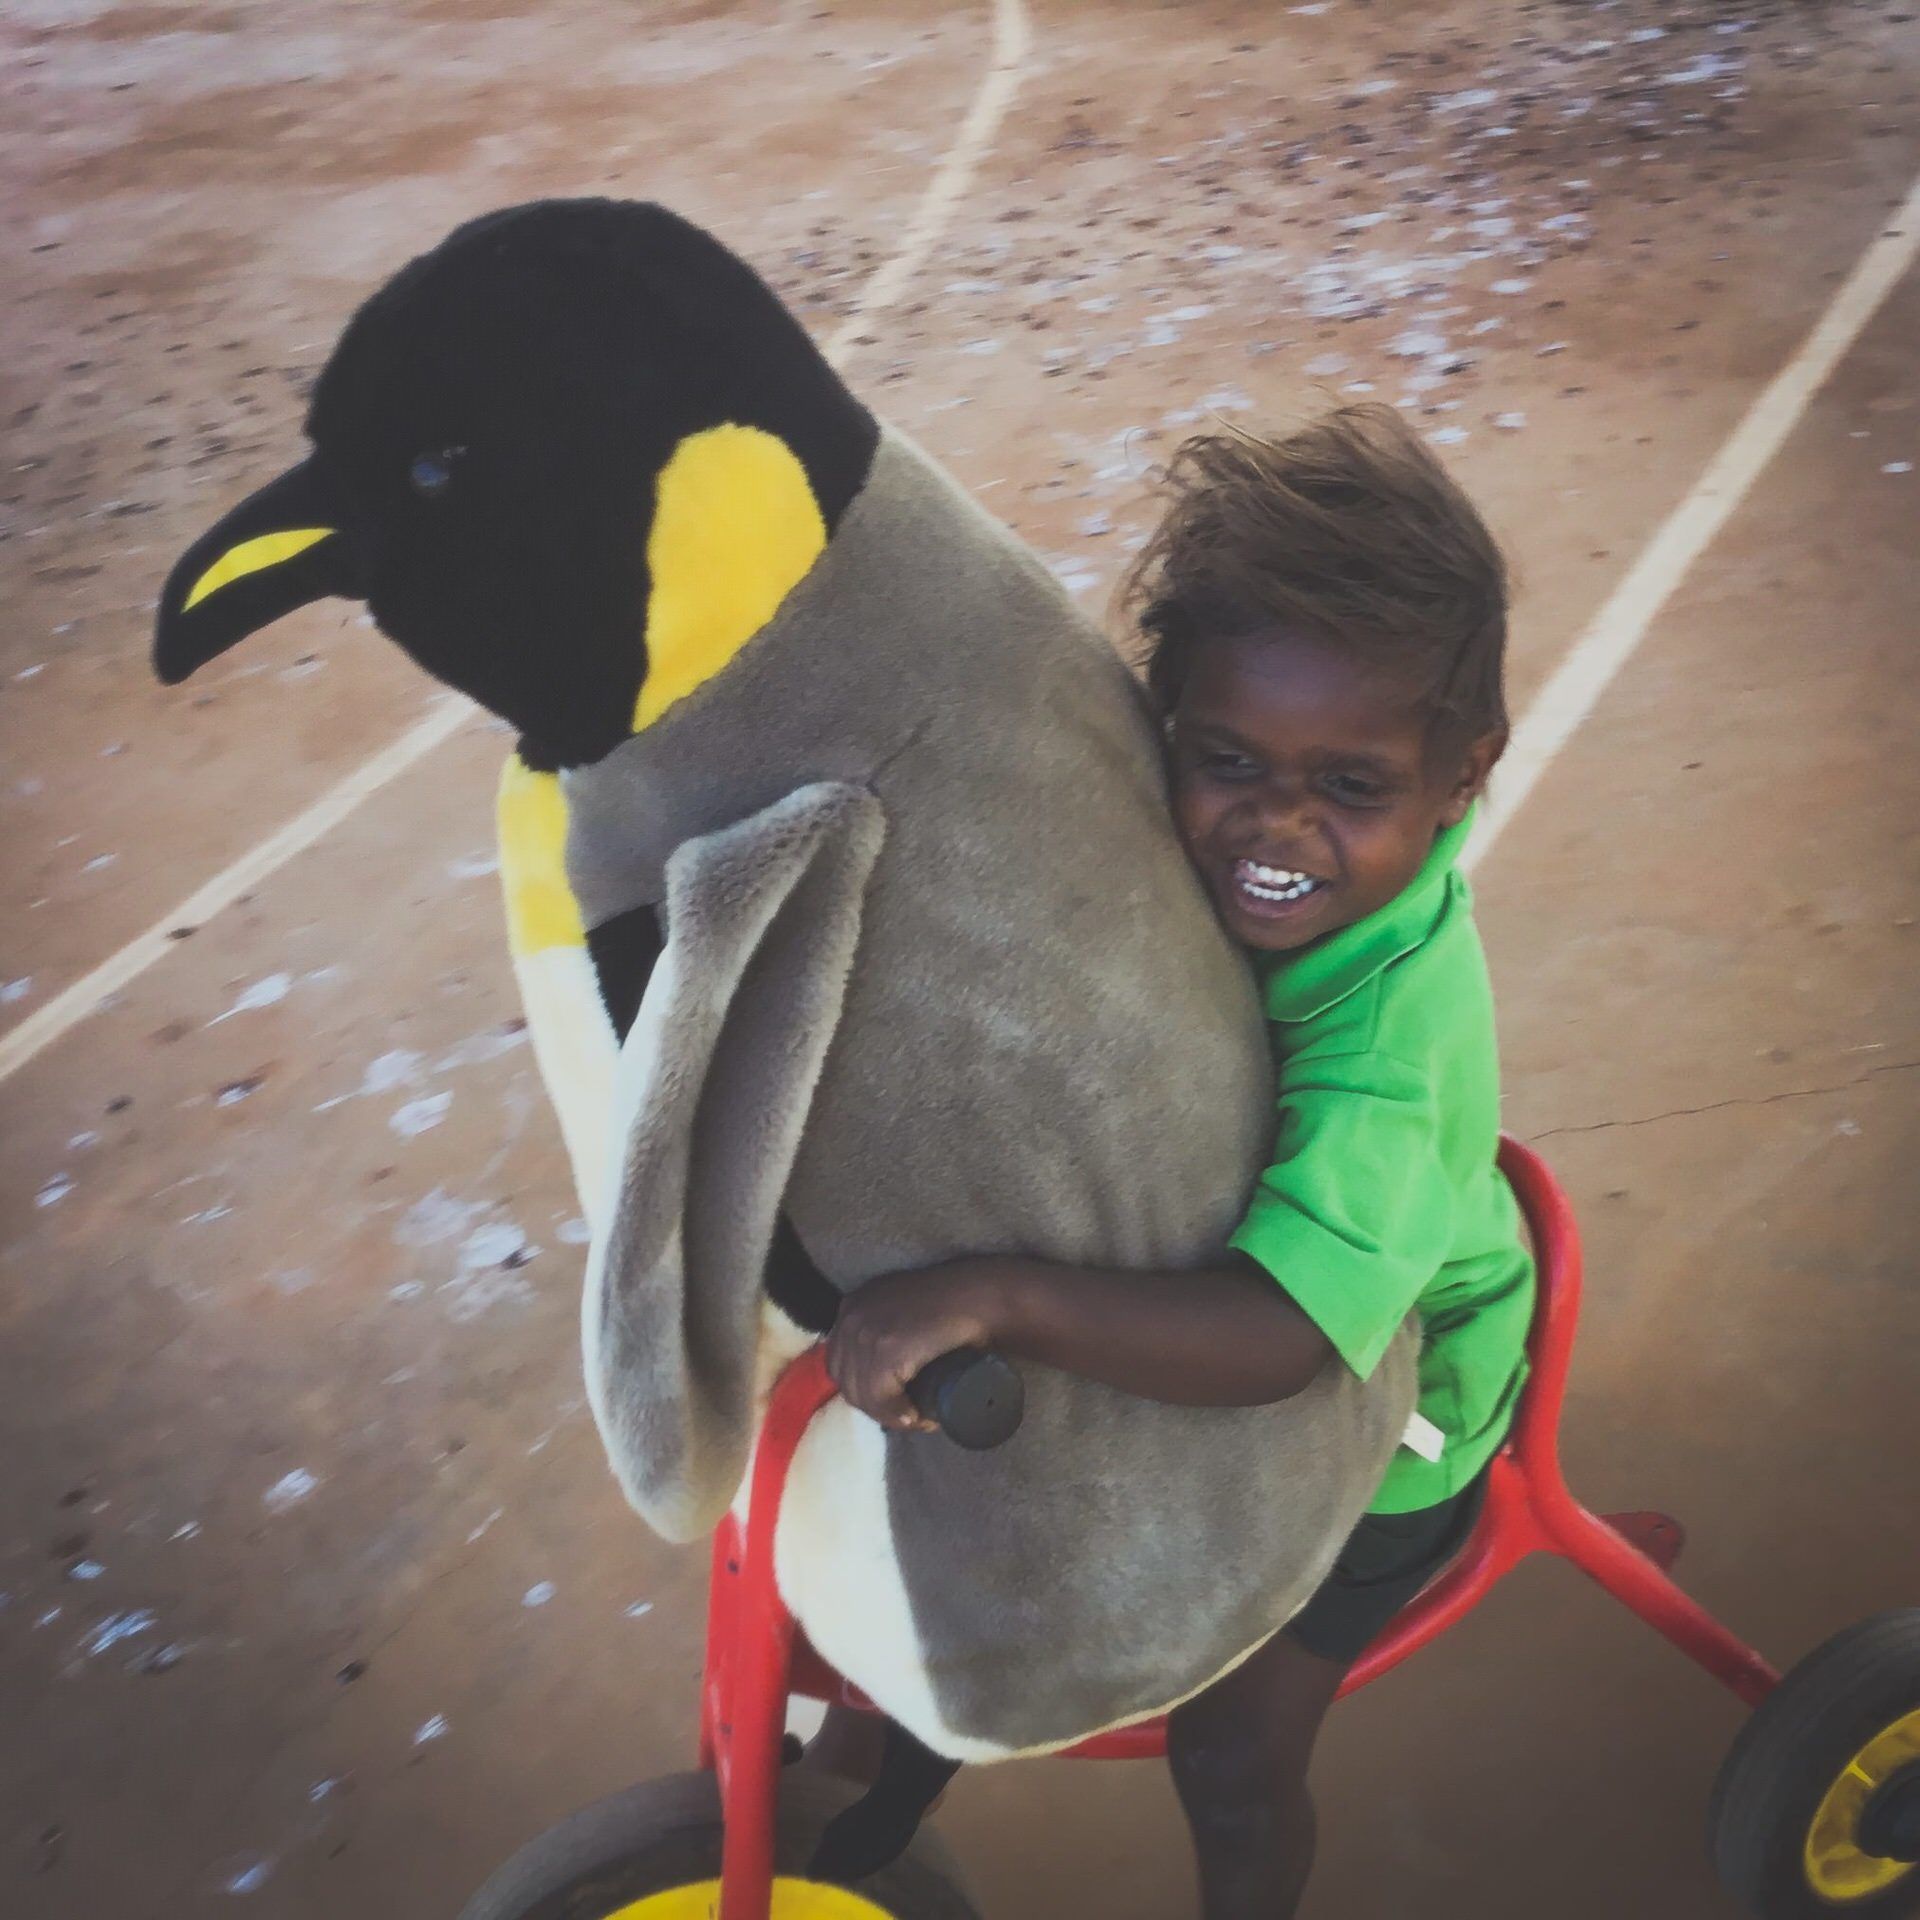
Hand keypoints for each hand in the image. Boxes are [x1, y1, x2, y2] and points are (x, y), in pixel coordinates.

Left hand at [826, 1262, 1001, 1433]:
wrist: (981, 1295)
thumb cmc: (951, 1302)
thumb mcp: (902, 1306)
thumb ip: (886, 1324)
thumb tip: (883, 1371)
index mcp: (853, 1305)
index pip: (839, 1361)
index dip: (862, 1387)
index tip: (889, 1401)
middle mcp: (852, 1316)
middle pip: (846, 1380)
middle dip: (874, 1404)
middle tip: (905, 1413)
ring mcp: (866, 1333)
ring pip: (862, 1394)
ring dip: (888, 1414)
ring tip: (916, 1418)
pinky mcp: (886, 1351)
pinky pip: (880, 1399)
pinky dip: (898, 1414)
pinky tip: (918, 1417)